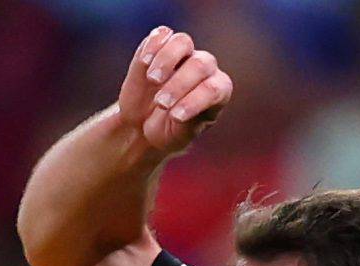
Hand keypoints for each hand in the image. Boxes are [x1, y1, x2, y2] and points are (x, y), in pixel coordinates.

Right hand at [119, 26, 232, 155]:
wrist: (142, 124)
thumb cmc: (166, 131)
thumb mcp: (177, 137)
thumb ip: (184, 125)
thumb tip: (177, 111)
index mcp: (217, 90)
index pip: (214, 88)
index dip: (196, 101)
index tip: (175, 117)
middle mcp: (203, 68)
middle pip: (200, 64)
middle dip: (179, 84)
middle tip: (160, 103)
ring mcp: (182, 55)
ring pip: (183, 42)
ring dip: (167, 59)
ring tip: (152, 79)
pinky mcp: (159, 47)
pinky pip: (161, 35)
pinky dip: (153, 45)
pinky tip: (144, 62)